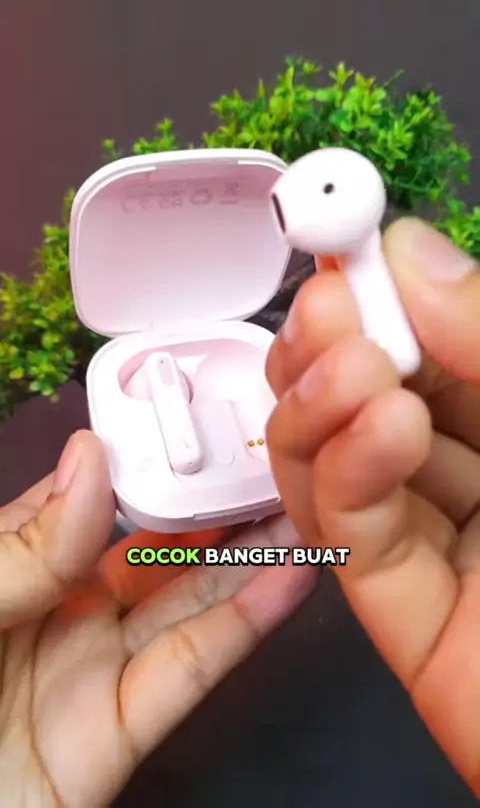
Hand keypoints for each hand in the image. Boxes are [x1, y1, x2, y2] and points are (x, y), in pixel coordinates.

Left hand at [0, 432, 315, 807]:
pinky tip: (288, 581)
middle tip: (280, 467)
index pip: (94, 498)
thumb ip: (21, 547)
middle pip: (155, 550)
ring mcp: (88, 673)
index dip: (152, 461)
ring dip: (248, 560)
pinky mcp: (111, 738)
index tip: (209, 421)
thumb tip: (93, 460)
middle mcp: (58, 611)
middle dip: (218, 508)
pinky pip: (185, 674)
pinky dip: (243, 627)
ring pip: (185, 605)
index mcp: (14, 565)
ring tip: (307, 512)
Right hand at [265, 218, 479, 794]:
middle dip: (334, 343)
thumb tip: (415, 256)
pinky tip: (372, 424)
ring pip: (337, 463)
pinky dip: (346, 473)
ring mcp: (440, 546)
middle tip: (325, 298)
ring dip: (322, 403)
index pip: (437, 341)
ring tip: (346, 360)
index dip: (384, 286)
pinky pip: (353, 538)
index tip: (346, 236)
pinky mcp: (407, 619)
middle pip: (371, 397)